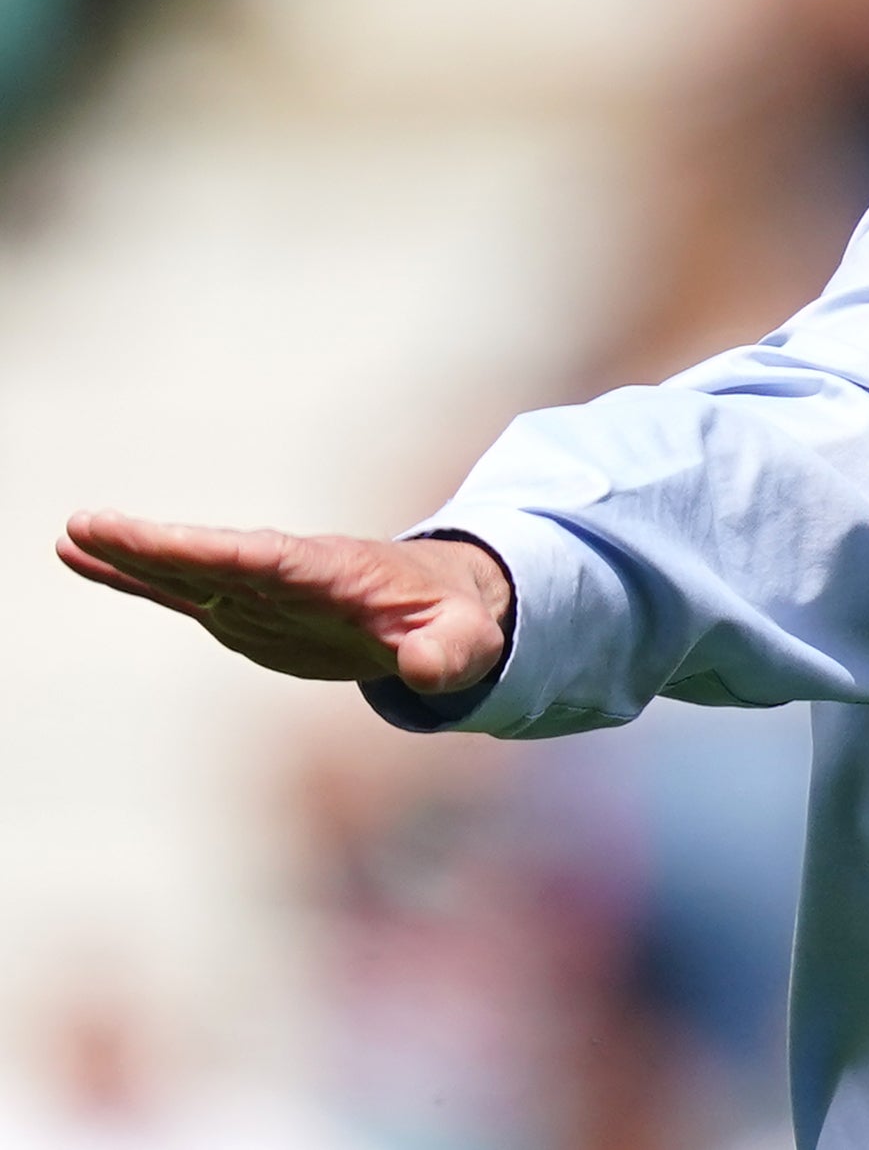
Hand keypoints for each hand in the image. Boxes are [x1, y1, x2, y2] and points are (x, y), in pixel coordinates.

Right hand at [58, 510, 512, 696]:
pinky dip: (138, 576)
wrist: (440, 606)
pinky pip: (184, 590)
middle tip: (88, 525)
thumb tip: (429, 673)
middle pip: (210, 558)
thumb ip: (450, 654)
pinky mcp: (244, 610)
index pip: (265, 560)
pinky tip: (85, 558)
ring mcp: (259, 592)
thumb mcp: (466, 641)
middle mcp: (285, 576)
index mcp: (333, 574)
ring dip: (131, 557)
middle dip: (153, 546)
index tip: (161, 540)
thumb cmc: (454, 621)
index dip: (211, 551)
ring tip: (71, 537)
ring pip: (187, 573)